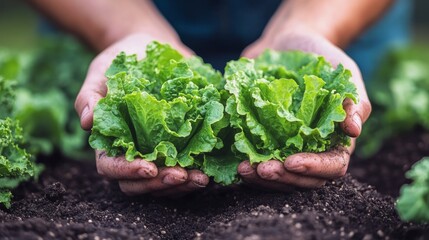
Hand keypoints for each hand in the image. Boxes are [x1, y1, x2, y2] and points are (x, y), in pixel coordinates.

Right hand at [75, 33, 208, 195]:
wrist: (149, 49)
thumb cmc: (119, 63)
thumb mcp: (100, 73)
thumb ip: (89, 96)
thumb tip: (86, 121)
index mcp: (110, 142)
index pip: (112, 167)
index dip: (128, 172)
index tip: (148, 168)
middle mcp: (134, 153)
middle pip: (141, 184)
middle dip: (160, 184)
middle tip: (181, 176)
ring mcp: (158, 152)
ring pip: (165, 183)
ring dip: (183, 185)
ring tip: (201, 179)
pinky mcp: (180, 146)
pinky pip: (187, 167)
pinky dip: (198, 171)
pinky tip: (211, 170)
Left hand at [238, 31, 370, 190]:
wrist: (288, 44)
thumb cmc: (322, 58)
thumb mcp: (343, 74)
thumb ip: (353, 102)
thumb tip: (353, 131)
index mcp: (335, 140)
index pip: (332, 166)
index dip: (314, 168)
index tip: (292, 162)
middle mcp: (310, 149)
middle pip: (301, 179)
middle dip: (283, 178)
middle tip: (262, 169)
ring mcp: (285, 147)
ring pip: (278, 177)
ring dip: (261, 179)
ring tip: (244, 169)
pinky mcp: (262, 141)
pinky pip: (256, 161)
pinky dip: (247, 166)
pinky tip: (236, 163)